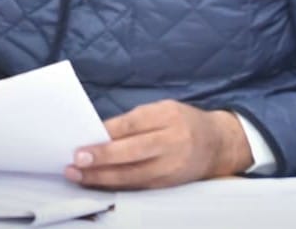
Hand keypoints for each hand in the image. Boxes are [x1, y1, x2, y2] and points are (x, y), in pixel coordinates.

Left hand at [65, 100, 252, 189]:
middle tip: (77, 161)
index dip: (108, 134)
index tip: (85, 140)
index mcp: (168, 116)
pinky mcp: (168, 185)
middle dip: (102, 158)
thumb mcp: (163, 109)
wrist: (217, 144)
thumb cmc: (183, 122)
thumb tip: (101, 132)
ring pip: (132, 175)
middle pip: (133, 152)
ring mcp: (171, 167)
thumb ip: (135, 120)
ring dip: (102, 177)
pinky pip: (137, 187)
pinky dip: (115, 186)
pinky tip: (97, 183)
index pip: (134, 124)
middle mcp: (172, 142)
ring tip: (79, 175)